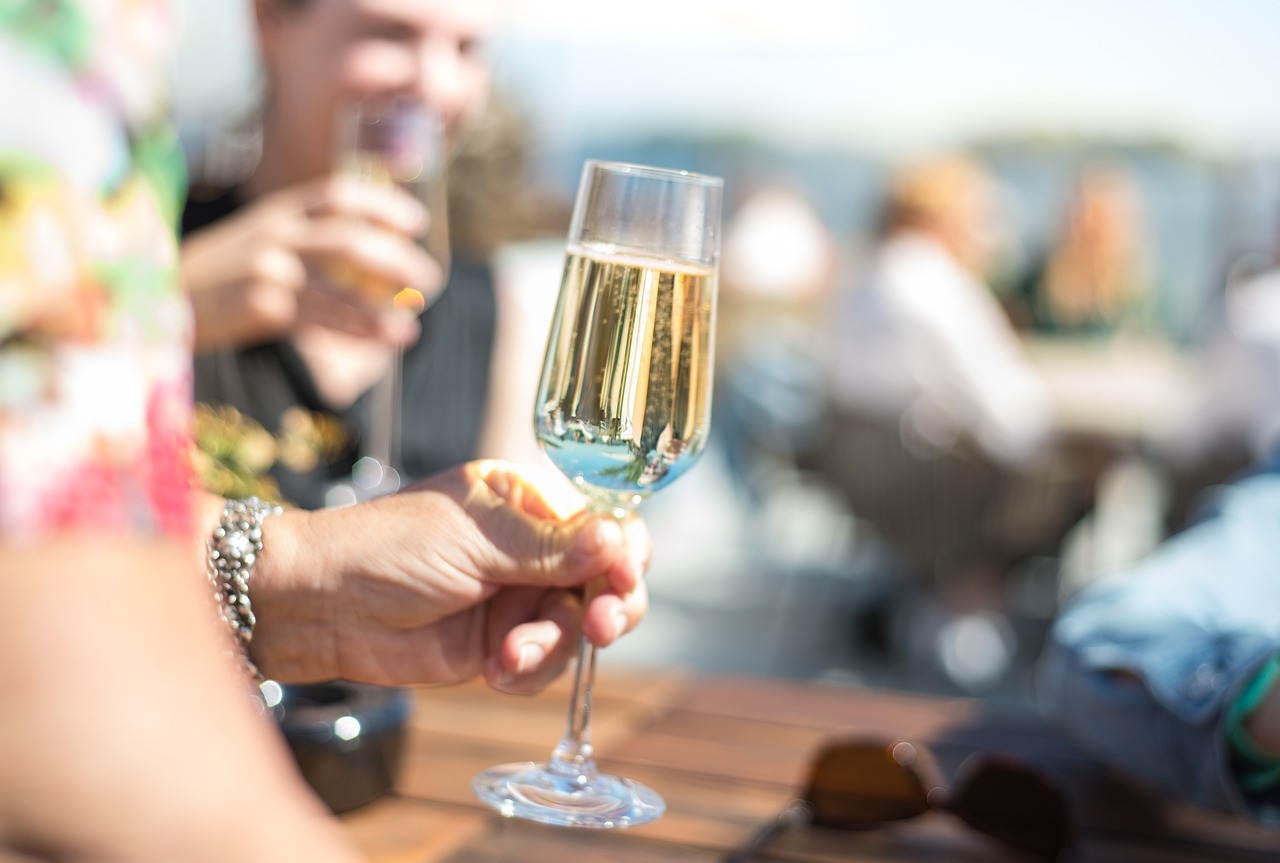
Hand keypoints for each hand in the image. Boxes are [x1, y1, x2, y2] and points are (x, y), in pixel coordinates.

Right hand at [182, 176, 442, 350]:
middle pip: (350, 240)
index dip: (383, 205)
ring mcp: (268, 270)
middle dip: (396, 261)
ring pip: (341, 287)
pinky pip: (322, 319)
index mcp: (278, 213)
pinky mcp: (262, 308)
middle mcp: (276, 235)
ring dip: (383, 309)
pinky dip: (357, 330)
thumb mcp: (256, 239)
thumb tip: (367, 253)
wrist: (162, 303)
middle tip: (429, 279)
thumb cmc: (219, 276)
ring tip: (412, 326)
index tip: (417, 222)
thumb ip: (302, 238)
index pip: (338, 196)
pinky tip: (383, 340)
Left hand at [249, 461, 650, 693]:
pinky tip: (495, 670)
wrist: (324, 608)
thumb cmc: (388, 548)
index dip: (624, 552)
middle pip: (606, 578)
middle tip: (600, 627)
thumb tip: (616, 538)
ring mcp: (519, 597)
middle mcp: (533, 549)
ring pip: (578, 627)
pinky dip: (528, 671)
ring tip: (510, 655)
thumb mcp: (475, 539)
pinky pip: (544, 663)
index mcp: (529, 502)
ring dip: (554, 645)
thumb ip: (549, 547)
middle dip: (609, 605)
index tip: (622, 578)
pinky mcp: (502, 643)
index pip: (604, 522)